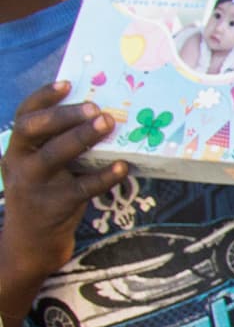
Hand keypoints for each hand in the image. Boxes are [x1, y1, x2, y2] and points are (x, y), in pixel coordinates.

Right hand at [0, 83, 129, 291]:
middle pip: (34, 130)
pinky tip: (123, 166)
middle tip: (95, 107)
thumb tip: (103, 116)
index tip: (67, 84)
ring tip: (108, 123)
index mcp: (17, 149)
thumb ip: (58, 146)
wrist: (31, 242)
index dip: (43, 97)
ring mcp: (35, 185)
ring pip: (55, 155)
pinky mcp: (55, 205)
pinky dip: (104, 176)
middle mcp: (19, 163)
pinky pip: (82, 187)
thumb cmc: (46, 195)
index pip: (24, 116)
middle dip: (64, 115)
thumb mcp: (41, 168)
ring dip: (83, 137)